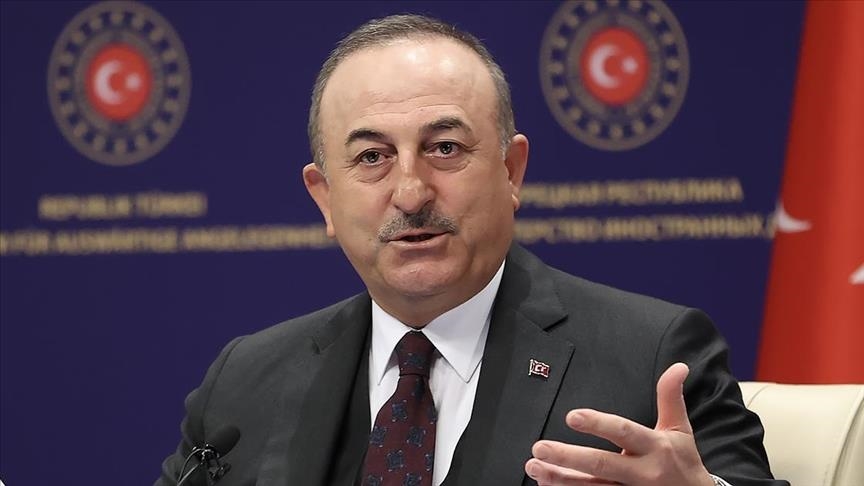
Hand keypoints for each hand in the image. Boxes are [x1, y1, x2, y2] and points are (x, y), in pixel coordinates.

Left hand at [524, 363, 714, 485]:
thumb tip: (678, 366)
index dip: (599, 424)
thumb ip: (671, 397)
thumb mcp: (680, 430)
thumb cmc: (682, 461)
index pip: (623, 432)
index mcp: (654, 447)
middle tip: (539, 447)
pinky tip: (547, 484)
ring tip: (535, 467)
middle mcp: (641, 473)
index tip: (572, 416)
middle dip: (568, 457)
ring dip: (560, 479)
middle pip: (602, 465)